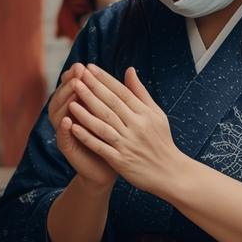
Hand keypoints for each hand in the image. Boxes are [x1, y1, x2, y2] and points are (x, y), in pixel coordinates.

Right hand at [50, 64, 116, 189]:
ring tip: (73, 89)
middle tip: (77, 71)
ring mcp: (66, 131)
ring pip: (59, 112)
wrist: (108, 169)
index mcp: (81, 106)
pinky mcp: (66, 147)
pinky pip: (62, 136)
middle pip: (64, 95)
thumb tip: (130, 69)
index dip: (80, 76)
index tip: (87, 65)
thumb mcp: (119, 114)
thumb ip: (120, 94)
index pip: (75, 86)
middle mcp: (69, 116)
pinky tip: (67, 119)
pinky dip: (63, 127)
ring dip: (65, 99)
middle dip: (71, 82)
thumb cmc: (115, 139)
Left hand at [66, 64, 187, 197]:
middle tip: (76, 76)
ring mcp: (127, 144)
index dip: (104, 80)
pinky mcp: (121, 160)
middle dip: (92, 90)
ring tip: (71, 99)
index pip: (122, 93)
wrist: (170, 173)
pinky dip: (87, 137)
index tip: (89, 68)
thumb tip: (129, 70)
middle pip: (110, 105)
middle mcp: (136, 127)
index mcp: (144, 114)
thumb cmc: (161, 141)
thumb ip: (140, 92)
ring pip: (103, 124)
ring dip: (86, 111)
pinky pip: (100, 146)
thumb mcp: (156, 114)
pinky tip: (73, 127)